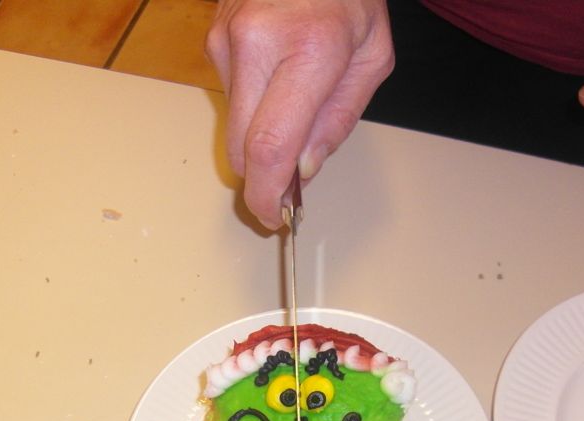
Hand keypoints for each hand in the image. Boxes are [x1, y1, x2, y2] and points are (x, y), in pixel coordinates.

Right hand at [206, 0, 393, 228]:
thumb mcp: (371, 57)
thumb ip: (339, 120)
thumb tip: (304, 169)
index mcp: (307, 50)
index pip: (271, 146)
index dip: (268, 194)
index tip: (274, 217)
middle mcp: (255, 45)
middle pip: (241, 148)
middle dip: (262, 179)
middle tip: (287, 192)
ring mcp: (225, 40)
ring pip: (234, 126)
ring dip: (261, 138)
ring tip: (296, 108)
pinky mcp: (212, 39)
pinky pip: (231, 97)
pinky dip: (254, 108)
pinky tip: (279, 82)